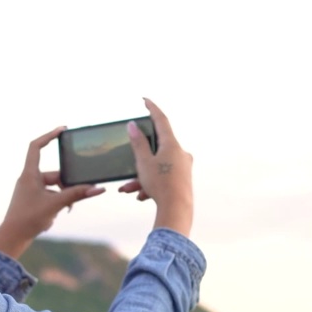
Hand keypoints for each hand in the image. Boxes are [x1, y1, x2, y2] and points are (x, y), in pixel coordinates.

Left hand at [0, 126, 104, 259]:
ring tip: (66, 210)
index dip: (49, 136)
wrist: (13, 238)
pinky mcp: (32, 201)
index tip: (62, 130)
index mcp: (30, 174)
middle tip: (78, 194)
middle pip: (54, 174)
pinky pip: (50, 196)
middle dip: (67, 185)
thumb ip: (77, 195)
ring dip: (63, 197)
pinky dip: (57, 204)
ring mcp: (30, 191)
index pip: (36, 147)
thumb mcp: (56, 204)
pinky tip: (57, 215)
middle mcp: (29, 179)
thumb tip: (97, 189)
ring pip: (54, 187)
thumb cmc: (28, 218)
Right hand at [117, 98, 193, 236]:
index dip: (152, 109)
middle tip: (129, 162)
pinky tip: (141, 195)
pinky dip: (150, 183)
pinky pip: (163, 177)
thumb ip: (138, 143)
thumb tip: (133, 126)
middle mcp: (181, 153)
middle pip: (156, 148)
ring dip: (141, 176)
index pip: (161, 120)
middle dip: (138, 158)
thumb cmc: (161, 185)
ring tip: (129, 189)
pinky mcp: (182, 179)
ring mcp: (183, 167)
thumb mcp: (144, 162)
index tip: (145, 100)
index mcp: (172, 144)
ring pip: (157, 166)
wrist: (177, 210)